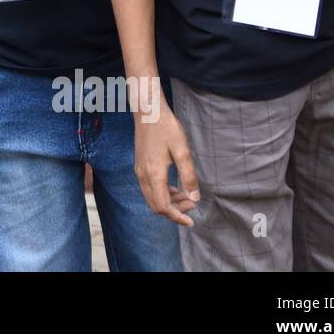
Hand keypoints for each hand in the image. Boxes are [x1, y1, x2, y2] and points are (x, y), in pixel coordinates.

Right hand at [133, 103, 199, 226]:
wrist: (148, 111)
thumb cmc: (166, 127)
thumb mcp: (182, 150)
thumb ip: (189, 176)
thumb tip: (194, 198)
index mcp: (154, 173)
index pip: (163, 206)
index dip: (177, 217)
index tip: (191, 221)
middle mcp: (143, 175)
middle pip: (156, 206)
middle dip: (174, 211)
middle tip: (192, 205)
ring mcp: (139, 171)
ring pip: (152, 198)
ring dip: (168, 203)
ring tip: (186, 196)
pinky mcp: (139, 166)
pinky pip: (149, 189)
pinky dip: (162, 194)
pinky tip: (175, 187)